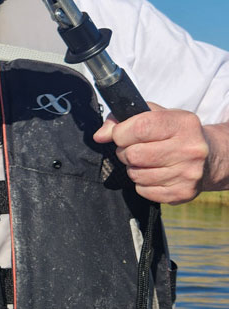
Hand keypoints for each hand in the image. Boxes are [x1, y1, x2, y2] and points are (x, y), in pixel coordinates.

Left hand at [93, 103, 208, 203]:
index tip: (120, 134)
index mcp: (182, 123)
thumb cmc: (174, 132)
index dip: (120, 133)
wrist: (208, 157)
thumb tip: (100, 136)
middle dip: (124, 152)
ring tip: (144, 161)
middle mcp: (189, 149)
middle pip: (134, 154)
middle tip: (132, 149)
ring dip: (133, 168)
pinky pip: (143, 190)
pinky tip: (153, 173)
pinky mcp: (183, 193)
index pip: (138, 128)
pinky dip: (141, 183)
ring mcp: (188, 173)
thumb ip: (122, 120)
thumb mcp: (154, 115)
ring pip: (136, 174)